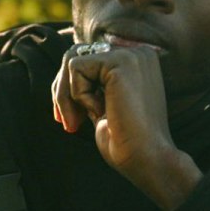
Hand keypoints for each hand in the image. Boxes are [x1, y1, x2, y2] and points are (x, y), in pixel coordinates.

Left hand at [51, 44, 202, 210]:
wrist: (147, 159)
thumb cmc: (126, 141)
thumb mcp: (104, 104)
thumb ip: (91, 85)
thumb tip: (62, 75)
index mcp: (136, 61)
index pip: (87, 58)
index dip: (71, 88)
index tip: (69, 117)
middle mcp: (137, 52)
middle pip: (77, 54)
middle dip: (63, 90)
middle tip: (68, 122)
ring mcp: (131, 54)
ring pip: (72, 60)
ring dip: (66, 95)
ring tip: (78, 121)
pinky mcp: (120, 61)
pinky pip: (76, 67)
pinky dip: (78, 94)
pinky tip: (99, 111)